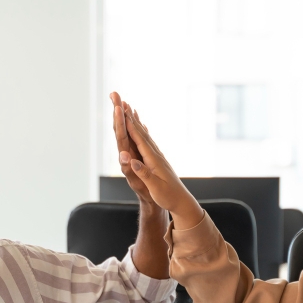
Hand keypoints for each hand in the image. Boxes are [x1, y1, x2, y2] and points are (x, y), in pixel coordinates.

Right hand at [110, 93, 202, 228]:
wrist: (181, 201)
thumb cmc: (168, 196)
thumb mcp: (155, 187)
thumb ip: (144, 174)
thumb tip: (133, 161)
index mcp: (153, 160)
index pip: (139, 139)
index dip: (129, 125)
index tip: (121, 111)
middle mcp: (156, 154)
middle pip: (141, 132)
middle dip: (130, 117)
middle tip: (121, 101)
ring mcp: (157, 156)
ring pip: (144, 134)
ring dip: (135, 121)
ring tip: (129, 108)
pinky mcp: (157, 159)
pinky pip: (147, 141)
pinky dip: (141, 131)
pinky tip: (141, 127)